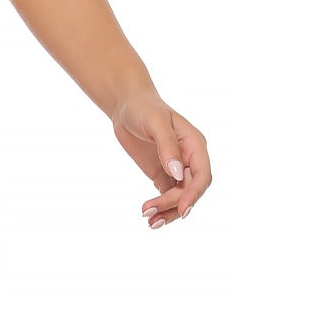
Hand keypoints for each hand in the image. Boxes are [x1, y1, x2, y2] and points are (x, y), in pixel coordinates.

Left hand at [111, 89, 211, 229]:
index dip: (194, 194)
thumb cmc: (143, 107)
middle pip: (190, 190)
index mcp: (195, 145)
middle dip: (173, 204)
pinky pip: (167, 195)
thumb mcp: (155, 122)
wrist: (125, 104)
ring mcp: (177, 168)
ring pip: (180, 197)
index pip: (202, 175)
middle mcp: (190, 159)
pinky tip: (149, 216)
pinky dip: (161, 207)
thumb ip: (167, 146)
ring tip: (150, 222)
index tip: (182, 209)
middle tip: (150, 212)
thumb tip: (177, 172)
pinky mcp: (163, 174)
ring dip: (168, 211)